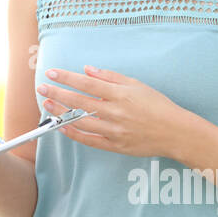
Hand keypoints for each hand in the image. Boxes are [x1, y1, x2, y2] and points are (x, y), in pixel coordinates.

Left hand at [37, 65, 189, 158]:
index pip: (87, 84)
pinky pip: (89, 140)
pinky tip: (61, 127)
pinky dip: (74, 134)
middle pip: (79, 102)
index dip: (67, 78)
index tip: (52, 73)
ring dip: (61, 113)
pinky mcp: (115, 145)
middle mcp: (115, 112)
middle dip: (57, 94)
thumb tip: (88, 70)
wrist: (175, 132)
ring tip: (47, 105)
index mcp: (120, 95)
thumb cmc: (158, 105)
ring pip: (80, 122)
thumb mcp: (137, 85)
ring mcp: (114, 130)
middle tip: (42, 88)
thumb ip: (111, 77)